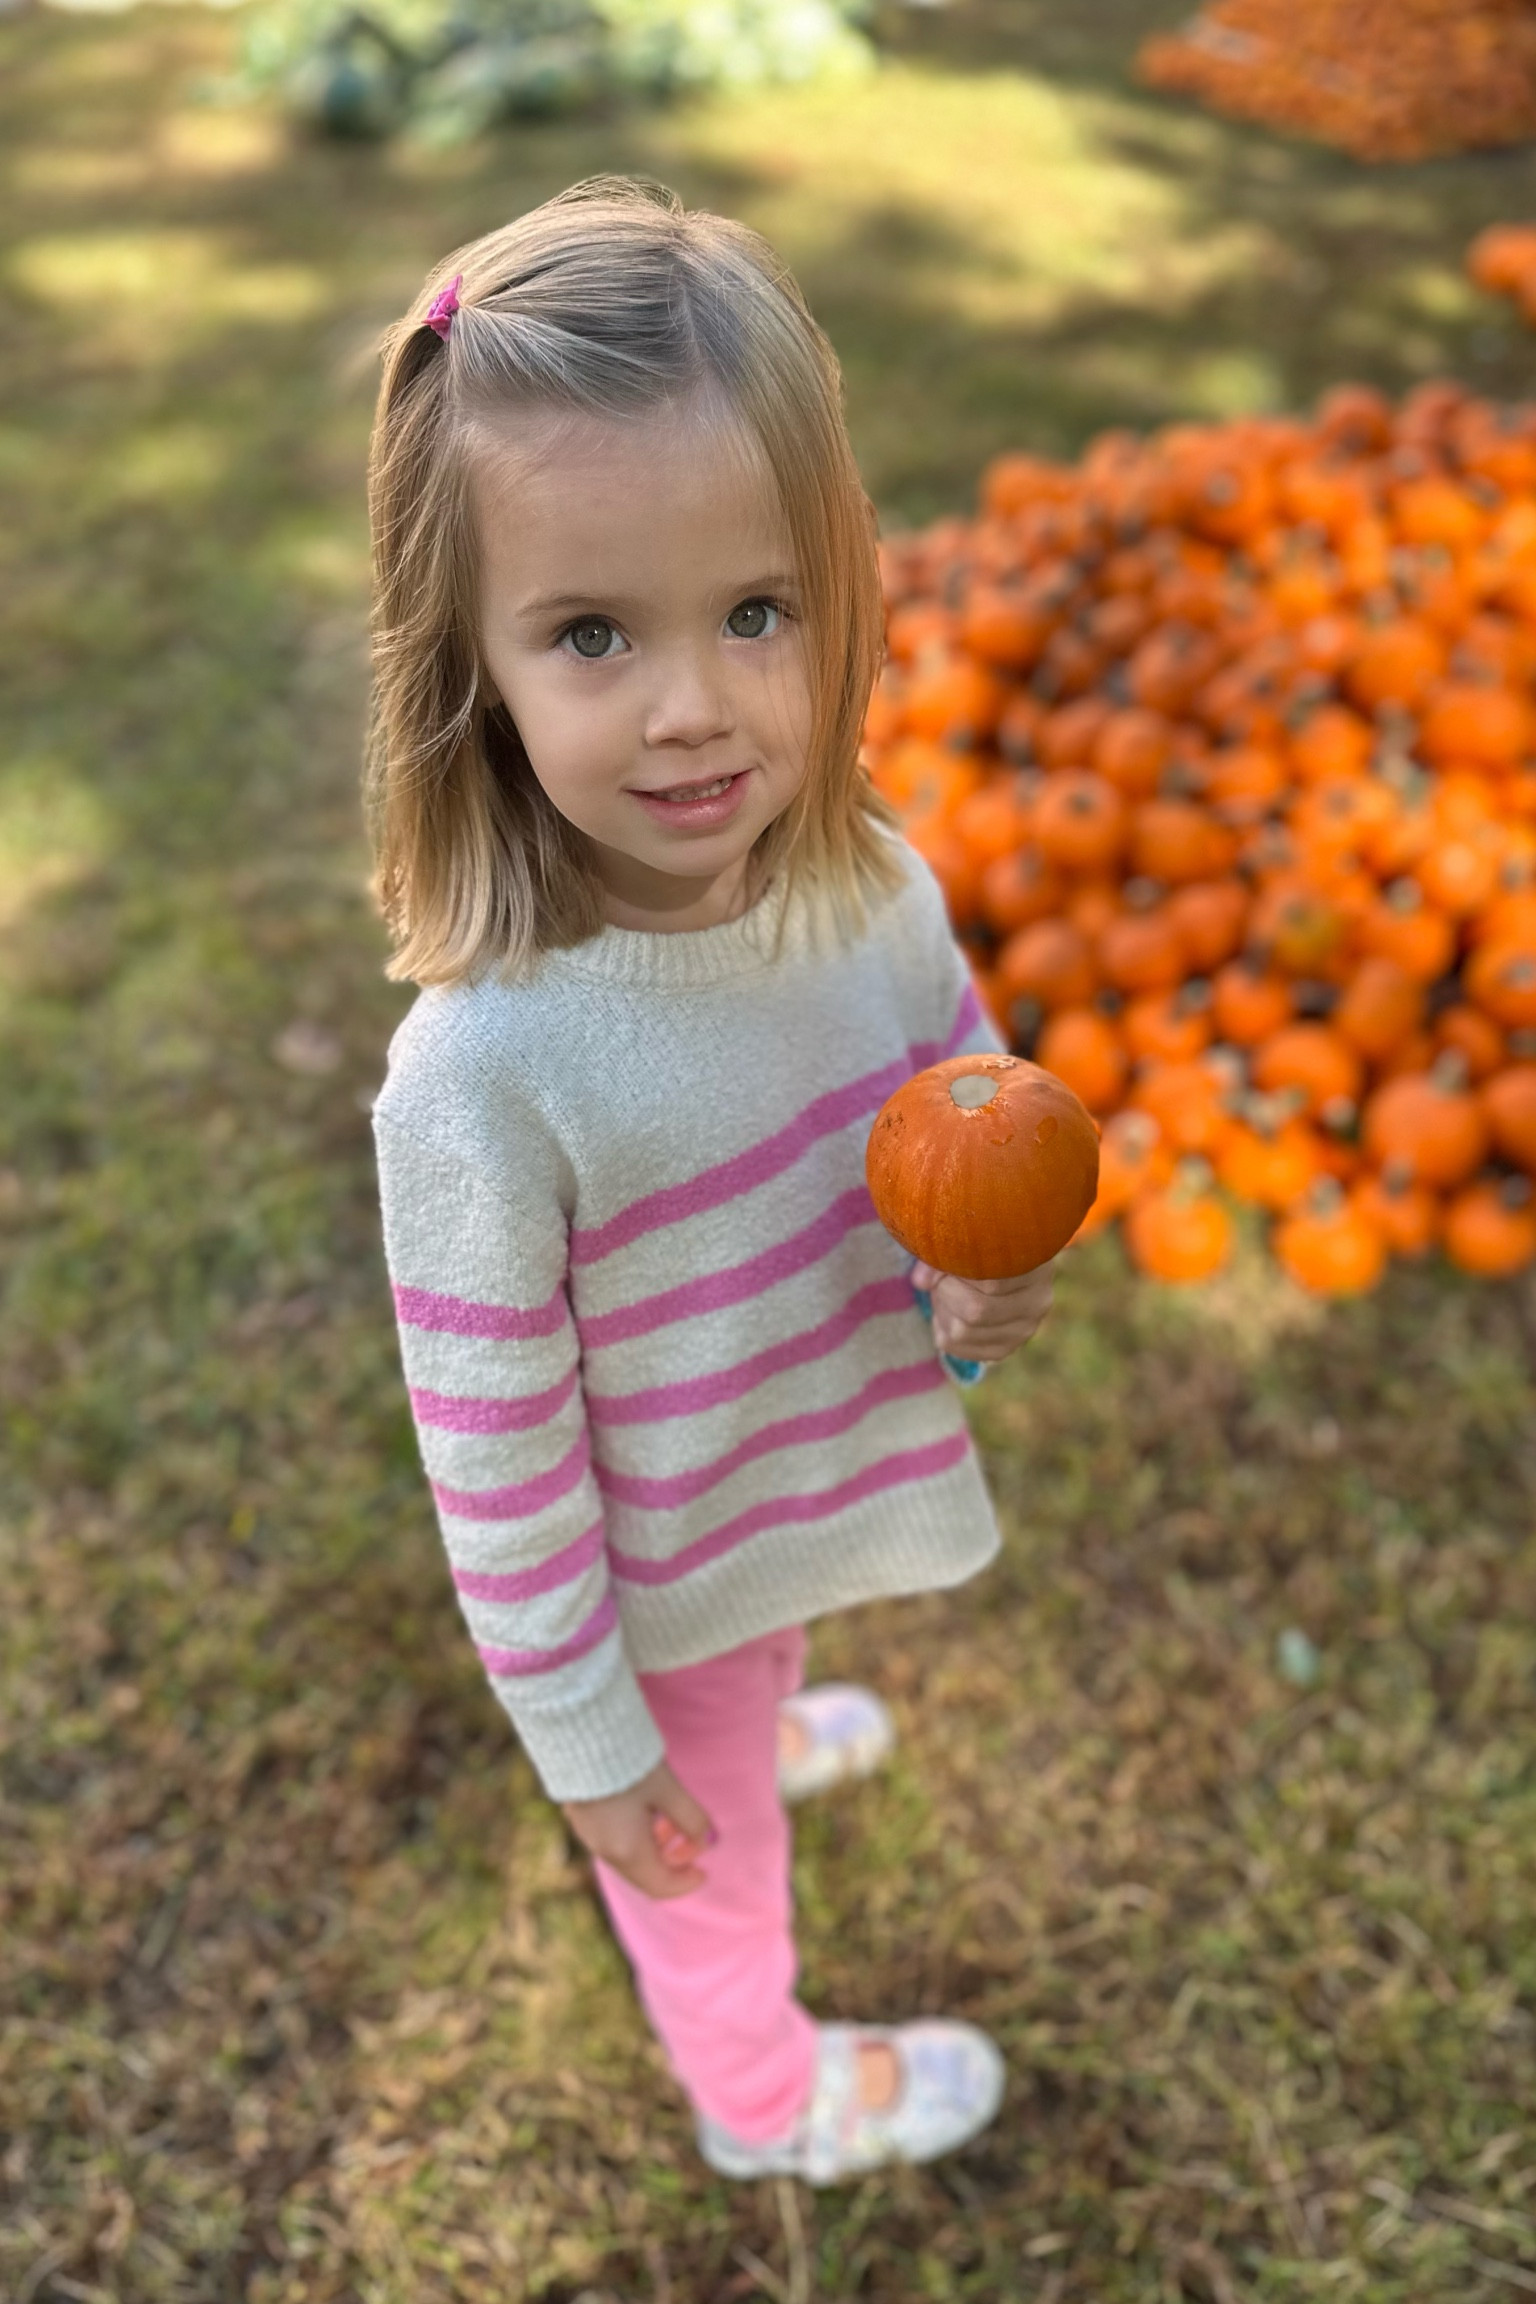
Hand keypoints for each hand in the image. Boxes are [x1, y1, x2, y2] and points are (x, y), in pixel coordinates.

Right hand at [561, 1757, 714, 1900]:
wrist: (577, 1734)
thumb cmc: (626, 1762)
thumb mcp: (667, 1789)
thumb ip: (692, 1818)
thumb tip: (710, 1840)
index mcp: (627, 1851)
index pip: (660, 1886)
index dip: (686, 1883)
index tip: (704, 1871)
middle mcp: (604, 1850)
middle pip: (643, 1873)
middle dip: (672, 1862)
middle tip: (692, 1840)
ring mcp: (588, 1834)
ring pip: (628, 1855)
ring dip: (654, 1847)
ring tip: (671, 1818)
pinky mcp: (580, 1816)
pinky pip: (613, 1840)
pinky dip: (635, 1836)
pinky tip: (645, 1810)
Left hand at [912, 1257, 1055, 1363]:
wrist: (1000, 1262)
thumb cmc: (981, 1243)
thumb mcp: (967, 1237)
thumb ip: (942, 1252)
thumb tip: (921, 1281)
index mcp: (1035, 1263)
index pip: (990, 1279)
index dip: (957, 1269)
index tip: (947, 1256)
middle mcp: (1038, 1301)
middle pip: (976, 1310)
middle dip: (946, 1292)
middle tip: (943, 1277)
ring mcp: (1025, 1329)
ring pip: (963, 1331)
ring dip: (942, 1310)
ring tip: (946, 1291)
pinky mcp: (1006, 1348)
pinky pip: (958, 1348)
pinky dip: (943, 1328)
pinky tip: (948, 1310)